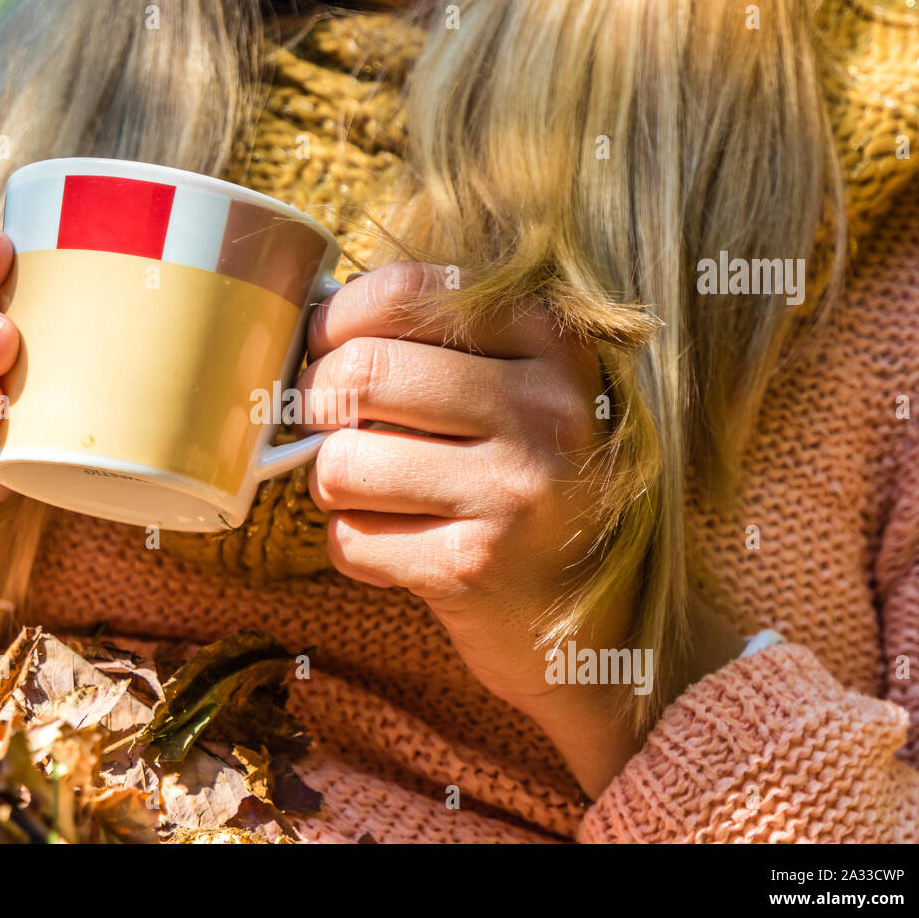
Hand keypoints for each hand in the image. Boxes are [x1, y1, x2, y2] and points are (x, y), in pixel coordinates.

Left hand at [298, 262, 741, 794]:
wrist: (607, 626)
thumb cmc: (530, 490)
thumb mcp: (521, 395)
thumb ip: (442, 344)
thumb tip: (311, 317)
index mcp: (552, 345)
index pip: (406, 291)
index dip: (337, 319)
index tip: (324, 348)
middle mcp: (542, 410)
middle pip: (359, 373)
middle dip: (315, 403)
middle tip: (327, 424)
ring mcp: (512, 491)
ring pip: (340, 462)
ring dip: (333, 484)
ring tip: (376, 495)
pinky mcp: (473, 568)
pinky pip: (350, 539)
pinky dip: (354, 546)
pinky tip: (403, 548)